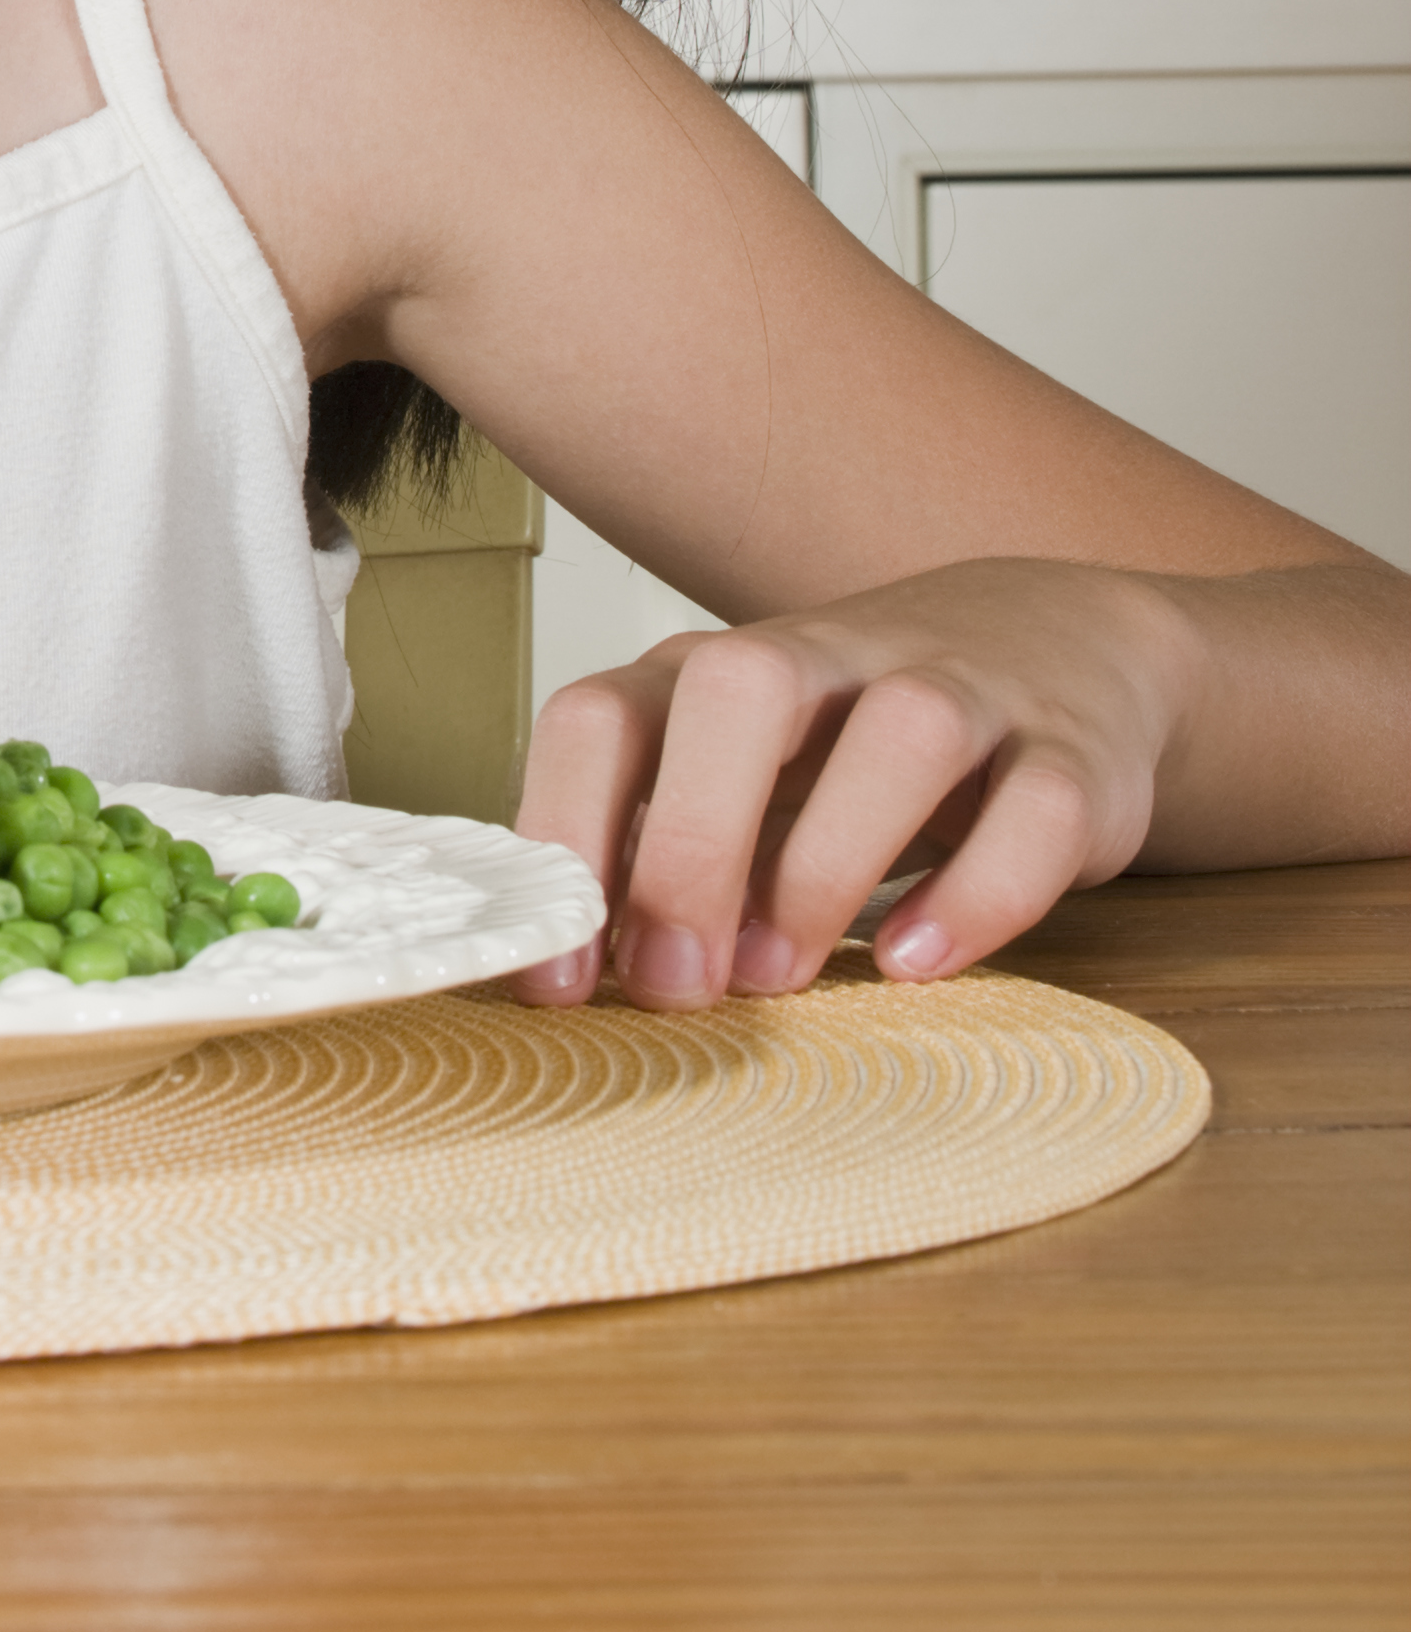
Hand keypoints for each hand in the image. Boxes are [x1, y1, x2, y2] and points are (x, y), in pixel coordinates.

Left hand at [506, 557, 1201, 1005]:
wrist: (1058, 645)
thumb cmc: (852, 745)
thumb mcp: (741, 779)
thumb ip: (664, 855)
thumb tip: (580, 974)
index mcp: (718, 672)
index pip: (604, 716)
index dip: (565, 839)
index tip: (562, 979)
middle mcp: (833, 657)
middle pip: (741, 688)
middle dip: (693, 844)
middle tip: (679, 985)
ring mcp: (962, 688)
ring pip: (904, 732)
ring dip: (826, 867)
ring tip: (785, 976)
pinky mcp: (1071, 750)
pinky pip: (1039, 806)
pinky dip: (979, 893)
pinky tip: (915, 958)